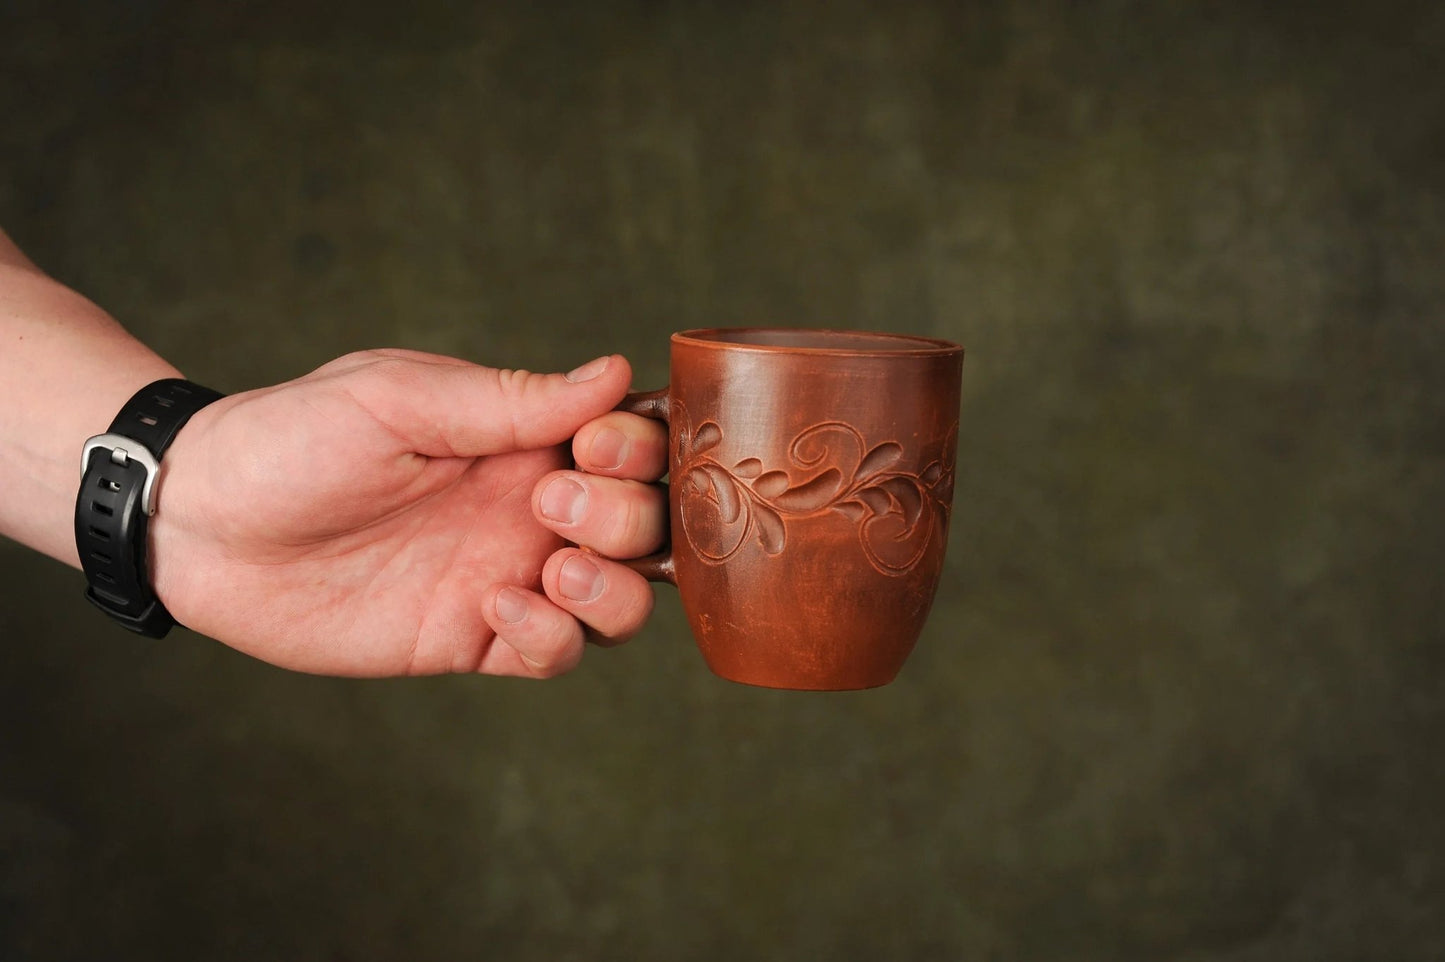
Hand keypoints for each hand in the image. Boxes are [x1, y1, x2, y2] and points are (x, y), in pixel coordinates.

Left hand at [149, 349, 667, 677]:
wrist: (202, 524)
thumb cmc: (292, 438)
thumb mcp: (399, 399)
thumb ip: (509, 399)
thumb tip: (615, 371)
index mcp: (521, 438)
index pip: (632, 445)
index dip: (640, 450)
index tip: (594, 446)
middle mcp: (528, 508)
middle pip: (644, 526)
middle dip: (624, 517)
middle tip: (549, 502)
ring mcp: (506, 574)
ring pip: (621, 601)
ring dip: (613, 590)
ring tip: (553, 569)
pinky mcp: (472, 639)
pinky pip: (555, 655)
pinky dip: (552, 639)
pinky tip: (496, 608)